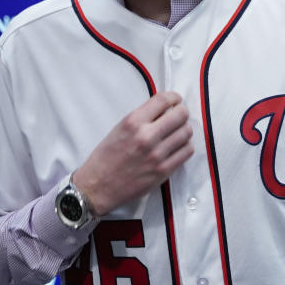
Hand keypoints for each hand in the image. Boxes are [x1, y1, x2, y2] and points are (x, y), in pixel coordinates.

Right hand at [71, 91, 193, 214]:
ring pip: (187, 133)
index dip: (174, 97)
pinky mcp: (164, 170)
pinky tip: (177, 147)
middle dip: (182, 112)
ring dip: (184, 130)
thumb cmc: (106, 158)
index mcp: (133, 122)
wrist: (98, 186)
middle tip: (179, 116)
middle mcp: (146, 136)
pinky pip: (187, 151)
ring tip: (177, 133)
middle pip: (181, 115)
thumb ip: (142, 118)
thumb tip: (165, 110)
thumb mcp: (119, 129)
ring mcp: (157, 154)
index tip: (175, 100)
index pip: (163, 100)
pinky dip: (185, 146)